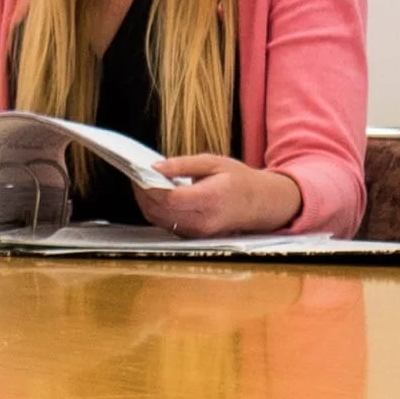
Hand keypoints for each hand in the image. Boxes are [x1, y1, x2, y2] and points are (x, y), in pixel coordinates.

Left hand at [134, 154, 301, 237]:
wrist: (263, 204)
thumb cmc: (239, 180)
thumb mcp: (213, 162)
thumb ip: (182, 165)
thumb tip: (155, 166)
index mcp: (210, 199)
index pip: (169, 199)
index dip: (148, 186)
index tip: (137, 171)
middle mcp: (204, 221)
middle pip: (160, 212)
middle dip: (142, 194)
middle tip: (136, 175)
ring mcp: (200, 232)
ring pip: (160, 221)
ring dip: (147, 203)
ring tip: (143, 183)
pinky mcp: (196, 236)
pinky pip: (169, 225)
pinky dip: (157, 211)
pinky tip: (156, 196)